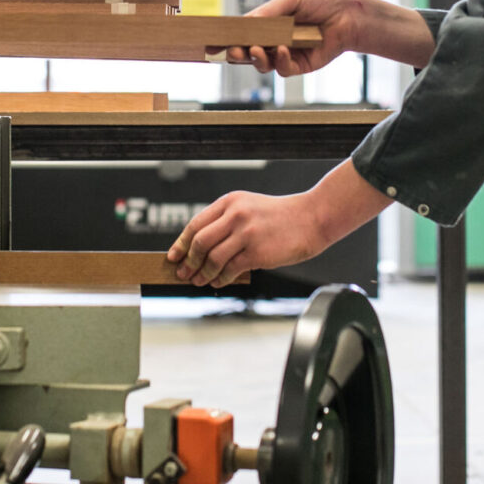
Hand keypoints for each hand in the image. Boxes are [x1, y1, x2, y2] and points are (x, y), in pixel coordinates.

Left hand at [167, 160, 394, 287]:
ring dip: (202, 274)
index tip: (173, 256)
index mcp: (230, 202)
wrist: (311, 218)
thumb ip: (226, 222)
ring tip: (198, 281)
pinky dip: (220, 279)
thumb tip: (200, 248)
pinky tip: (218, 282)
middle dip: (188, 261)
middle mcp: (235, 214)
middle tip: (182, 273)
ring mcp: (246, 233)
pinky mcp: (256, 251)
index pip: (195, 224)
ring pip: (212, 258)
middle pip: (199, 242)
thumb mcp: (248, 208)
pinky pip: (229, 269)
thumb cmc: (279, 217)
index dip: (181, 243)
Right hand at [225, 0, 362, 76]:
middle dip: (237, 53)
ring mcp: (285, 54)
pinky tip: (283, 50)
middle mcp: (273, 40)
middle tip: (233, 51)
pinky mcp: (300, 65)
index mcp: (267, 24)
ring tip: (255, 50)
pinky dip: (280, 61)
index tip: (214, 42)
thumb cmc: (321, 2)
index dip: (228, 38)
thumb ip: (268, 11)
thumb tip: (246, 22)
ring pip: (262, 64)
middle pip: (248, 53)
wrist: (349, 15)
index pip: (242, 33)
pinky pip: (283, 69)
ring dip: (256, 59)